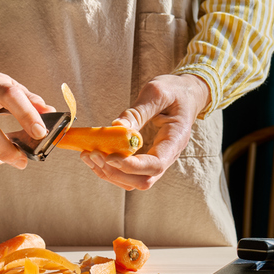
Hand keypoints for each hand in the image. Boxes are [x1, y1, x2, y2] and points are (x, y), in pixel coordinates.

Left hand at [80, 74, 210, 189]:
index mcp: (175, 141)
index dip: (132, 166)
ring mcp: (155, 160)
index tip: (110, 157)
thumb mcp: (157, 92)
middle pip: (143, 180)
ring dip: (109, 174)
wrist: (185, 94)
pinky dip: (109, 169)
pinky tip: (94, 155)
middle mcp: (167, 156)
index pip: (155, 165)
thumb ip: (137, 111)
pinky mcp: (144, 159)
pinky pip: (127, 174)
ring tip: (88, 155)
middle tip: (93, 153)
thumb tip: (116, 127)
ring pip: (132, 182)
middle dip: (116, 172)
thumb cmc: (174, 92)